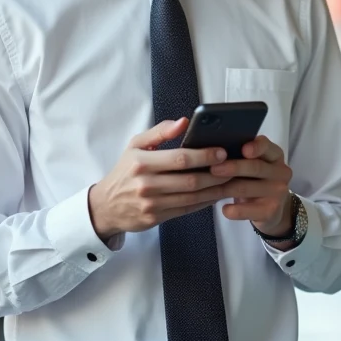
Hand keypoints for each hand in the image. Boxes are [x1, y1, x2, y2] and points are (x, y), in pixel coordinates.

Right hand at [88, 118, 233, 241]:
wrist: (106, 206)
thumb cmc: (125, 171)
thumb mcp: (135, 146)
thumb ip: (160, 132)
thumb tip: (184, 121)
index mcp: (141, 162)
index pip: (179, 158)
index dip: (204, 156)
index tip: (222, 151)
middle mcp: (146, 184)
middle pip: (190, 180)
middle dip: (216, 174)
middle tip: (235, 167)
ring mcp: (152, 204)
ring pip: (191, 198)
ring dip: (215, 190)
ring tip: (232, 180)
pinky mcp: (156, 219)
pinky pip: (186, 210)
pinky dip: (204, 203)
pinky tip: (216, 194)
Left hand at [208, 136, 293, 236]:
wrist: (271, 208)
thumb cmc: (255, 179)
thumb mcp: (254, 164)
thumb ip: (242, 154)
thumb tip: (215, 151)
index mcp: (275, 155)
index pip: (267, 147)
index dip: (256, 147)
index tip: (243, 149)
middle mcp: (281, 172)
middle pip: (255, 167)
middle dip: (233, 168)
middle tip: (213, 169)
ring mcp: (278, 193)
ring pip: (247, 188)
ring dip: (225, 188)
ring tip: (208, 188)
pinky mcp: (271, 211)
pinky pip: (248, 210)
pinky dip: (234, 210)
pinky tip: (224, 209)